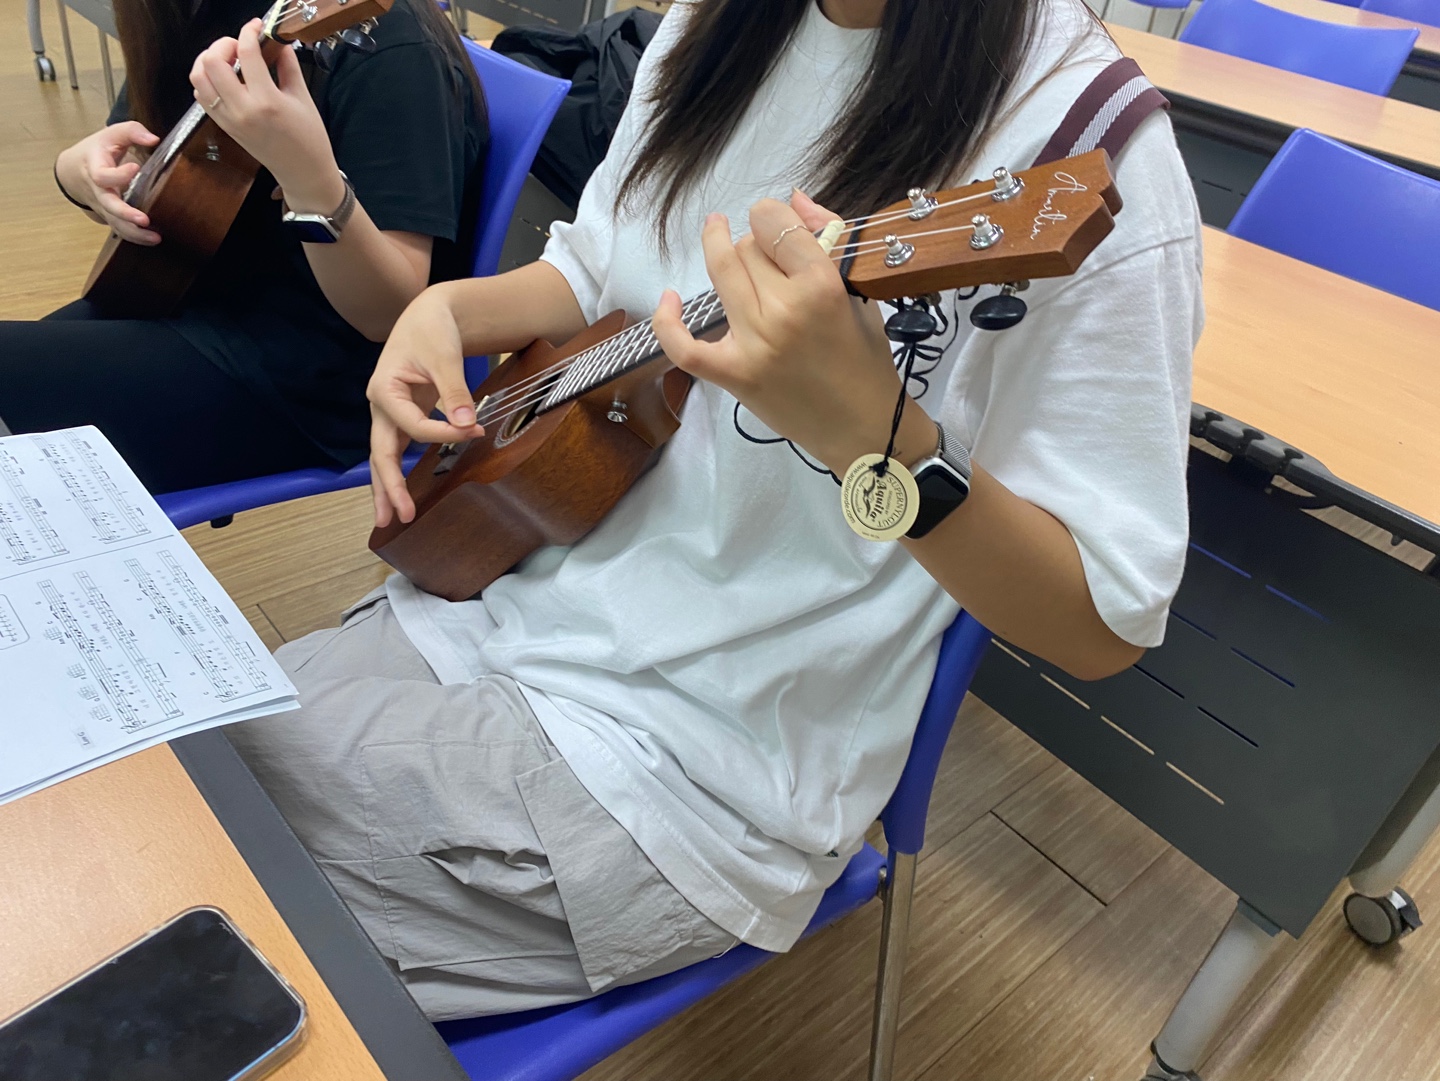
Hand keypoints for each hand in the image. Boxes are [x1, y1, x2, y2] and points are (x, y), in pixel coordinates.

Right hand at [55, 122, 161, 243]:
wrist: (73, 169)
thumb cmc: (97, 150)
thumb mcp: (112, 134)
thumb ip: (132, 131)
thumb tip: (153, 138)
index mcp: (94, 167)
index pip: (101, 174)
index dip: (117, 174)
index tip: (136, 167)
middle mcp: (97, 189)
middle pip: (107, 204)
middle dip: (124, 213)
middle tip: (143, 219)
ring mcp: (102, 205)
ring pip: (114, 222)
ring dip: (133, 233)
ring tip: (154, 238)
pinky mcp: (109, 215)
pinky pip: (119, 229)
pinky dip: (134, 237)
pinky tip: (151, 240)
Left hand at [189, 20, 342, 211]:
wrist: (302, 172)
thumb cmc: (309, 138)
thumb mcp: (303, 98)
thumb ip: (288, 66)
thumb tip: (278, 43)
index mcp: (267, 101)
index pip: (247, 53)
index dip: (249, 32)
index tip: (256, 26)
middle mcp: (242, 109)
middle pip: (211, 62)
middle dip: (223, 45)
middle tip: (239, 45)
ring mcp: (229, 119)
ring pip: (199, 78)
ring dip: (209, 61)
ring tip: (228, 60)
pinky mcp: (224, 126)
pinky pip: (202, 96)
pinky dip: (207, 81)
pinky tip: (225, 79)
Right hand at [366, 287, 484, 527]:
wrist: (429, 315)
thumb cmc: (432, 330)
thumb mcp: (444, 356)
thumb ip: (453, 390)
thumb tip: (465, 423)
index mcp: (384, 389)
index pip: (412, 426)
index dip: (442, 433)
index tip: (473, 430)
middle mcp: (380, 405)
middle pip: (380, 453)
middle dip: (389, 487)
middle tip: (399, 517)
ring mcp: (388, 414)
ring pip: (383, 457)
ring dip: (386, 488)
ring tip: (389, 519)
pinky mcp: (400, 417)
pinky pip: (396, 449)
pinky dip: (396, 473)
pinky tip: (399, 496)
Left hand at [651, 192, 926, 475]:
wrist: (864, 428)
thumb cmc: (866, 360)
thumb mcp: (858, 293)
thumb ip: (828, 239)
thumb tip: (794, 198)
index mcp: (822, 287)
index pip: (774, 224)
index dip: (771, 215)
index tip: (776, 224)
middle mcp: (784, 312)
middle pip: (747, 247)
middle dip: (755, 242)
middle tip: (767, 256)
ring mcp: (753, 345)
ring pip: (721, 274)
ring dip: (720, 252)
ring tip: (721, 240)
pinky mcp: (733, 375)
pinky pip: (684, 346)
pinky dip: (667, 322)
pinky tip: (669, 299)